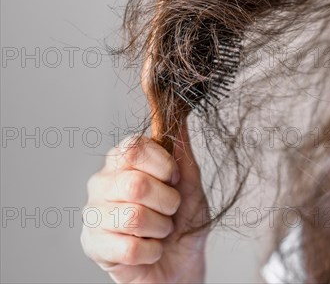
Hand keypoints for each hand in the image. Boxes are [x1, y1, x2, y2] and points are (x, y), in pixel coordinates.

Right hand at [81, 123, 209, 282]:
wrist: (181, 262)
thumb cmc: (182, 220)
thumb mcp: (190, 183)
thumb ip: (181, 151)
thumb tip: (179, 114)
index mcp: (122, 162)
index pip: (133, 148)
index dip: (163, 166)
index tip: (175, 179)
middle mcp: (101, 183)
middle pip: (135, 184)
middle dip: (167, 202)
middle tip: (170, 210)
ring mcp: (93, 214)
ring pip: (133, 217)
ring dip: (160, 228)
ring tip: (159, 230)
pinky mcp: (92, 245)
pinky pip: (130, 248)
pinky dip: (152, 252)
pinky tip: (150, 250)